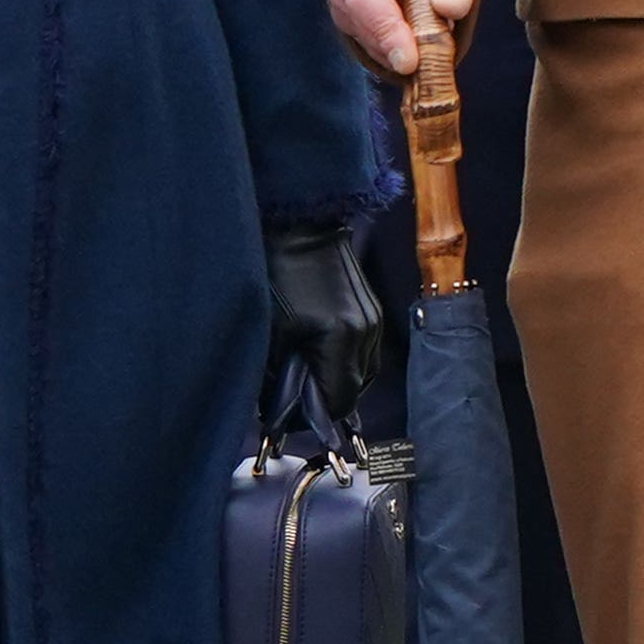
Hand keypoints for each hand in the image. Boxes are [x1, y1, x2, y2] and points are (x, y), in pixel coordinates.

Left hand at [268, 224, 388, 424]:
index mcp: (342, 336)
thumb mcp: (268, 331)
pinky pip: (363, 352)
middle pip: (354, 391)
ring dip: (335, 381)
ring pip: (362, 373)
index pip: (340, 401)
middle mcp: (367, 331)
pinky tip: (317, 354)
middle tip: (291, 398)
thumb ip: (275, 378)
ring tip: (303, 375)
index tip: (288, 420)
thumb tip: (277, 412)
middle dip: (324, 400)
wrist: (298, 223)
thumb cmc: (277, 271)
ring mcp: (375, 319)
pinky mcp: (372, 310)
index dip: (313, 417)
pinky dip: (343, 361)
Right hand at [330, 0, 480, 73]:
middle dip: (406, 44)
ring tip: (438, 23)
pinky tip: (422, 32)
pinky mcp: (351, 21)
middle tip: (446, 44)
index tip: (411, 62)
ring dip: (408, 46)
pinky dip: (402, 48)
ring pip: (372, 44)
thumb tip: (452, 8)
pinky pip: (376, 47)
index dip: (387, 31)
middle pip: (367, 28)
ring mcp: (342, 3)